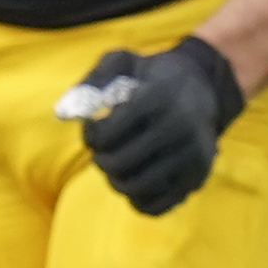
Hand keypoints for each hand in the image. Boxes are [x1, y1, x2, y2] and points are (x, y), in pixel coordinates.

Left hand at [55, 38, 243, 216]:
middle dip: (99, 159)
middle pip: (116, 164)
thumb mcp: (122, 61)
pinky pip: (156, 206)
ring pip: (134, 188)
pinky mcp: (197, 177)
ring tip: (116, 165)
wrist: (204, 86)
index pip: (105, 134)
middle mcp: (179, 127)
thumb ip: (91, 80)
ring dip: (115, 180)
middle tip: (101, 150)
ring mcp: (191, 155)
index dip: (89, 134)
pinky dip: (138, 199)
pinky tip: (136, 180)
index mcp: (158, 97)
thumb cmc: (152, 75)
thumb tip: (63, 113)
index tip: (92, 127)